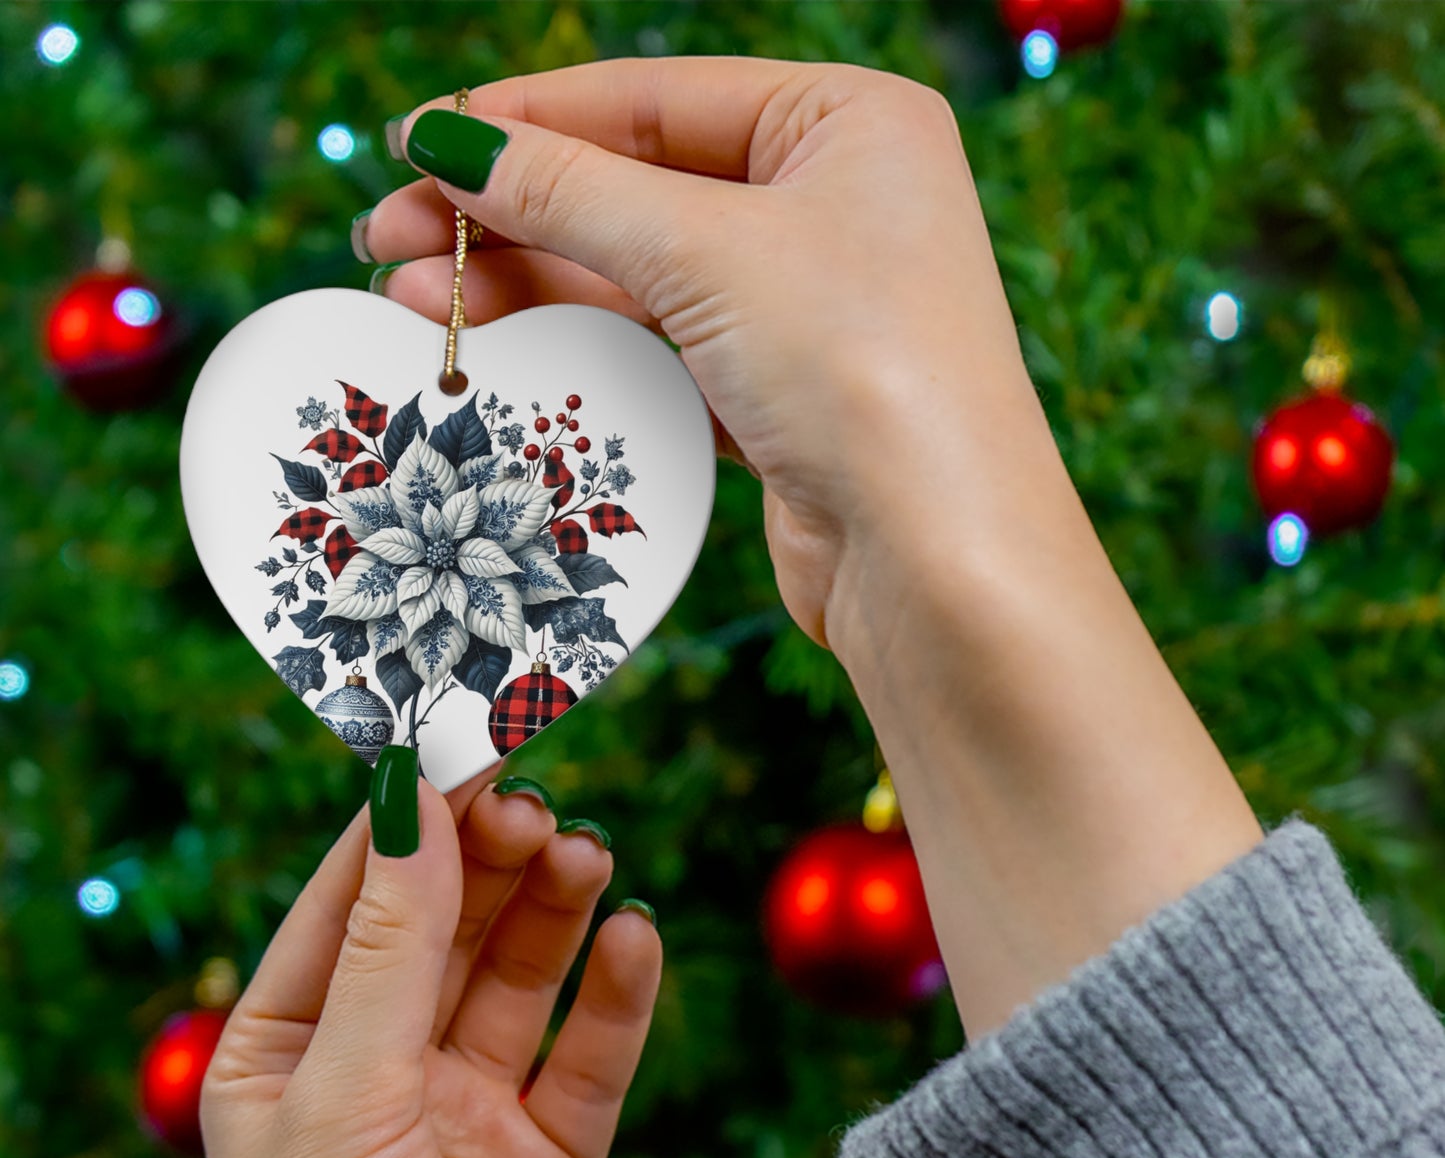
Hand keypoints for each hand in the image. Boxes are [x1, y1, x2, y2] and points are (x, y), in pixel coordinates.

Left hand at [201, 763, 660, 1157]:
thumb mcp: (346, 1095)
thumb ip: (391, 945)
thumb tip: (410, 798)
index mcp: (290, 1052)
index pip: (352, 901)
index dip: (408, 821)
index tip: (464, 742)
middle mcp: (380, 1072)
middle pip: (447, 926)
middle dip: (490, 861)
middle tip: (538, 803)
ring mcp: (469, 1113)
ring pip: (521, 977)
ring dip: (555, 910)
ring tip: (588, 856)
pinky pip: (591, 1055)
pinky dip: (617, 994)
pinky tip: (635, 940)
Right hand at [360, 56, 1043, 650]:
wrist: (936, 560)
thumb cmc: (860, 370)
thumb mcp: (706, 252)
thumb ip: (571, 191)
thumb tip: (450, 141)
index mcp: (848, 123)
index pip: (655, 99)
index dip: (526, 119)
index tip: (416, 141)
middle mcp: (834, 203)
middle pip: (637, 186)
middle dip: (509, 212)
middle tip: (388, 237)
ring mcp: (808, 304)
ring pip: (641, 274)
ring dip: (529, 283)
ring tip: (412, 299)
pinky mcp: (781, 394)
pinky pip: (662, 348)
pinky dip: (583, 347)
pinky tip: (501, 348)